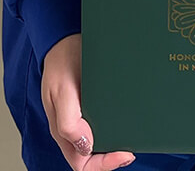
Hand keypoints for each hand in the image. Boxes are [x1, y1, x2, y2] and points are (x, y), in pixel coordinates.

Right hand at [41, 34, 134, 170]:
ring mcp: (82, 116)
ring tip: (133, 136)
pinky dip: (116, 127)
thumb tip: (85, 146)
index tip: (123, 153)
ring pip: (98, 142)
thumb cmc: (61, 62)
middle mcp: (72, 127)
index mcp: (62, 130)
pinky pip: (103, 123)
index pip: (82, 163)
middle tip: (132, 148)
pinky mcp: (91, 104)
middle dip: (112, 157)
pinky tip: (127, 120)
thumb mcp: (62, 90)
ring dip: (115, 143)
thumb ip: (69, 121)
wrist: (65, 37)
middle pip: (92, 157)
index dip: (103, 164)